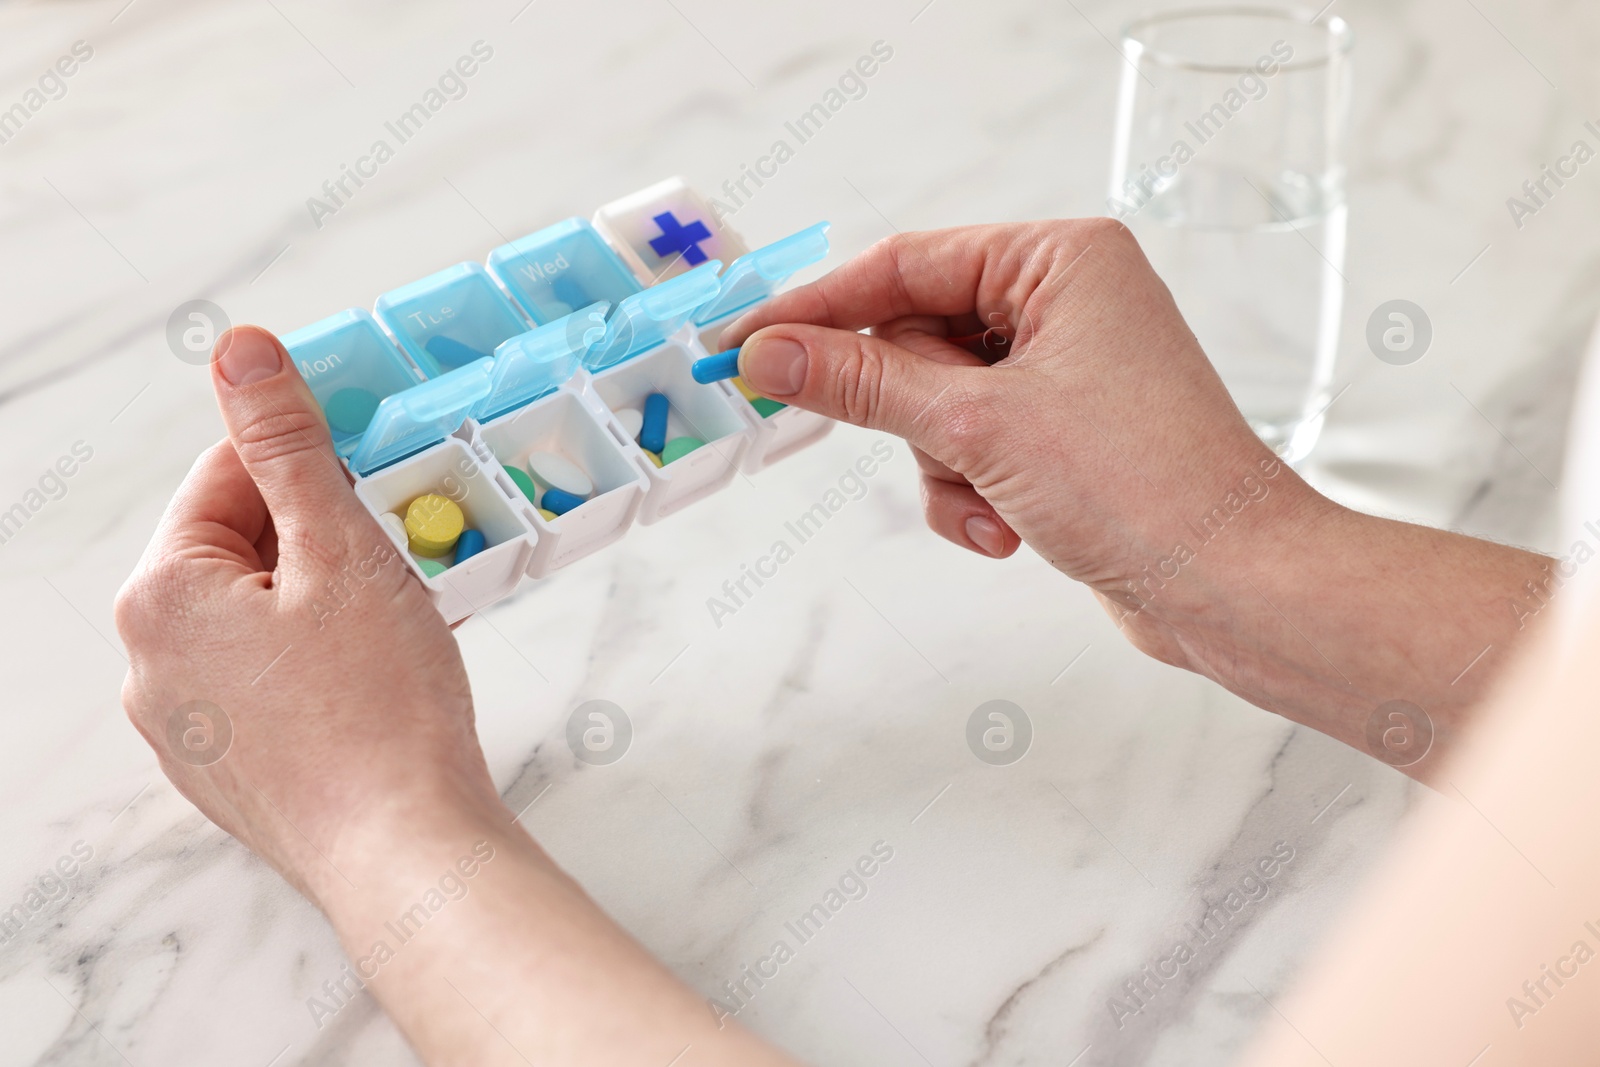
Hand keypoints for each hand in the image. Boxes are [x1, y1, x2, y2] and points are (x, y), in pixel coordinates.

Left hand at [114, 326, 501, 903]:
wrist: (404, 851)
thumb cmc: (382, 707)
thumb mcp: (342, 551)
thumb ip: (288, 445)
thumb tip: (240, 349)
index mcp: (161, 594)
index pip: (228, 477)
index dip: (311, 466)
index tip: (375, 475)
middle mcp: (148, 663)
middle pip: (239, 549)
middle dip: (321, 539)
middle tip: (399, 557)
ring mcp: (182, 728)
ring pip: (255, 618)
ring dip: (324, 600)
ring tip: (395, 628)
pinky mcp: (224, 771)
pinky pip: (263, 682)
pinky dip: (317, 663)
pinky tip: (375, 682)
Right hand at [721, 219, 1330, 665]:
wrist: (1231, 585)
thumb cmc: (1139, 486)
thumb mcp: (976, 425)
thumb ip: (862, 383)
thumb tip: (767, 353)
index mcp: (1059, 260)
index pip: (902, 265)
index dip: (815, 309)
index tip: (740, 342)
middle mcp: (1066, 302)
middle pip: (917, 340)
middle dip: (912, 417)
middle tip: (925, 450)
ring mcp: (1067, 370)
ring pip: (937, 404)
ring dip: (945, 468)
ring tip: (993, 505)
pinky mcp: (1065, 433)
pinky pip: (974, 446)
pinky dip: (974, 492)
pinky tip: (1011, 532)